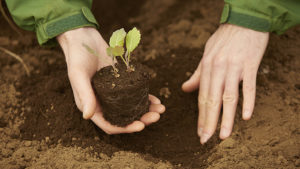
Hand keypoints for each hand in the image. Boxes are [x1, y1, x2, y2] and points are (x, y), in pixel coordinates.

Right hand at [57, 27, 164, 133]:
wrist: (84, 38)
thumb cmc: (77, 56)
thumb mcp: (78, 75)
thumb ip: (85, 95)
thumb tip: (88, 116)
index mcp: (91, 106)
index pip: (109, 124)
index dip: (125, 128)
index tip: (141, 126)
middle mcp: (103, 103)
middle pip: (124, 118)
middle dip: (141, 120)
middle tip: (156, 116)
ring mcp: (114, 93)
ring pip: (132, 108)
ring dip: (147, 110)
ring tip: (161, 108)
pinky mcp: (122, 82)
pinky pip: (135, 94)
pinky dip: (146, 98)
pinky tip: (156, 99)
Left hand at [182, 24, 268, 143]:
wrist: (244, 21)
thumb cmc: (224, 39)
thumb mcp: (206, 54)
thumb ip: (197, 74)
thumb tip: (185, 89)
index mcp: (207, 68)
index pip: (202, 97)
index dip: (200, 116)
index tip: (199, 132)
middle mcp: (218, 69)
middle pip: (212, 100)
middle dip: (208, 122)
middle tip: (205, 139)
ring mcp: (235, 67)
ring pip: (229, 97)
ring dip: (226, 118)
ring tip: (222, 135)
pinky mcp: (250, 65)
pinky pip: (249, 86)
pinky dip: (248, 101)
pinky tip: (246, 116)